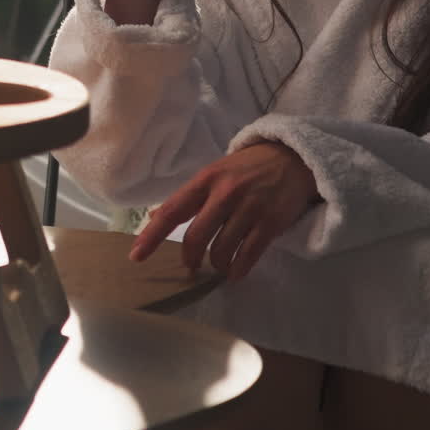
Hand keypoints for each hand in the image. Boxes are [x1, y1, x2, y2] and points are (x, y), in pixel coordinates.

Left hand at [129, 142, 320, 280]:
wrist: (293, 158)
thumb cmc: (249, 167)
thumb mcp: (216, 173)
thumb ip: (189, 197)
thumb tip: (153, 218)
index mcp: (207, 179)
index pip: (172, 210)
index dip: (152, 236)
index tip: (137, 256)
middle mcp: (226, 192)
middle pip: (196, 237)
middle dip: (190, 258)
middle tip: (191, 266)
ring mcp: (250, 207)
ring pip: (221, 250)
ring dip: (217, 265)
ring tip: (220, 264)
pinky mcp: (270, 222)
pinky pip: (247, 256)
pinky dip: (238, 269)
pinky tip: (236, 271)